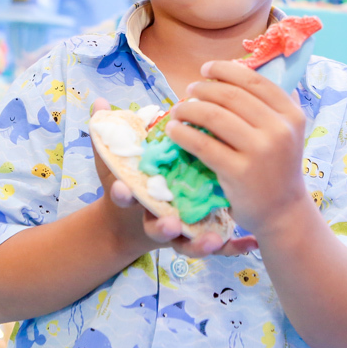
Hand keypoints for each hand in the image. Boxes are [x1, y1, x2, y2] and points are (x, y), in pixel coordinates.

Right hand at [90, 98, 256, 258]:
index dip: (122, 194)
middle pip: (156, 228)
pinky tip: (248, 241)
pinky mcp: (197, 238)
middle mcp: (154, 219)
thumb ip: (106, 135)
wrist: (135, 224)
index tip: (124, 189)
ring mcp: (177, 233)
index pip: (124, 197)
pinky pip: (215, 246)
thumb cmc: (130, 183)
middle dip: (161, 227)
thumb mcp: (115, 162)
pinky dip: (230, 246)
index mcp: (134, 200)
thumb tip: (98, 101)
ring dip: (199, 244)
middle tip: (171, 223)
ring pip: (186, 244)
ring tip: (213, 240)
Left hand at [166, 60, 312, 241]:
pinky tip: (173, 130)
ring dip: (189, 109)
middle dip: (203, 89)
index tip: (206, 69)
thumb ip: (270, 105)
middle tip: (188, 91)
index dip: (226, 70)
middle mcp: (279, 130)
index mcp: (291, 114)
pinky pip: (203, 144)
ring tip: (177, 110)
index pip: (255, 81)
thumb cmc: (278, 168)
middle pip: (231, 95)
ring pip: (214, 116)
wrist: (283, 212)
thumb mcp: (287, 132)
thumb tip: (239, 70)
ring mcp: (260, 152)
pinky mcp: (239, 173)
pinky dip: (183, 133)